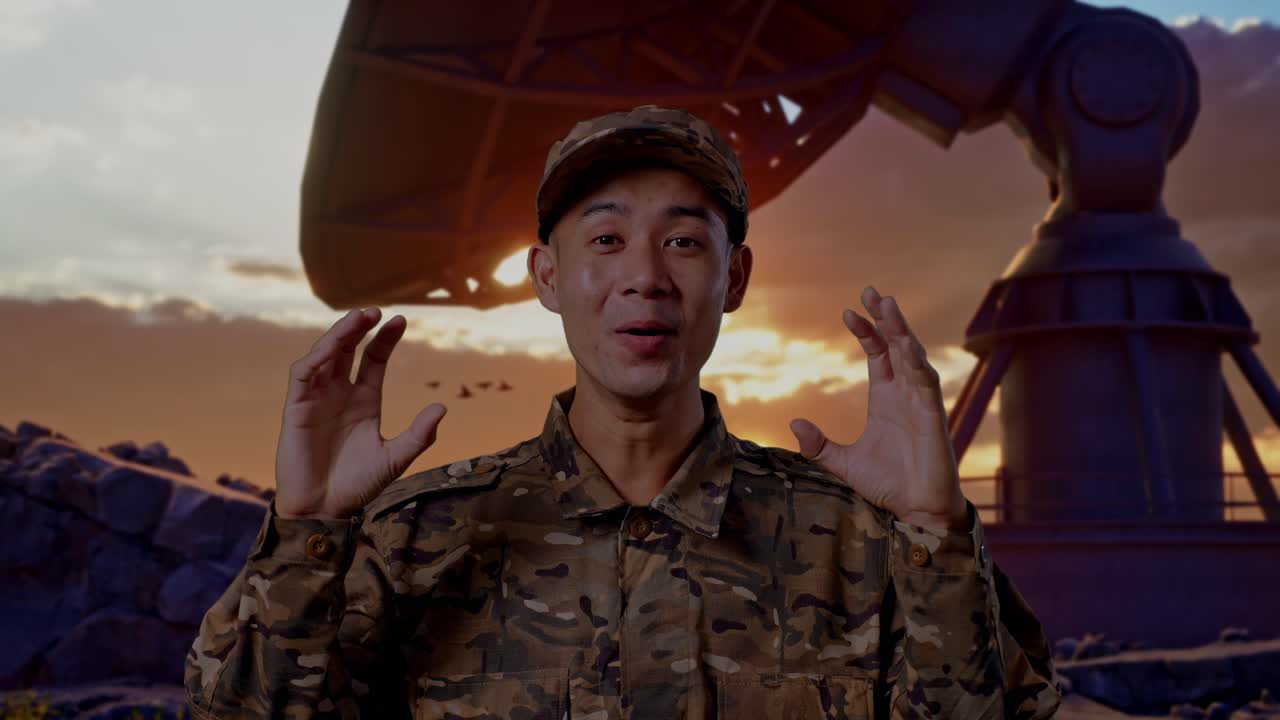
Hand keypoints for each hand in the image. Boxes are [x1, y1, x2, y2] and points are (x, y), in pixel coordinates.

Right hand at [274, 308, 447, 519]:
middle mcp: (340, 394)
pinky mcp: (296, 408)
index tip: (400, 320)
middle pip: (348, 350)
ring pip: (324, 355)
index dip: (384, 340)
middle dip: (360, 328)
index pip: (373, 360)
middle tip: (376, 311)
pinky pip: (303, 374)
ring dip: (338, 335)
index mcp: (364, 401)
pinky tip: (331, 347)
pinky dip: (316, 357)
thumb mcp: (395, 458)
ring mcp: (317, 398)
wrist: (325, 510)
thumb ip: (418, 434)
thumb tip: (443, 407)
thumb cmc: (358, 485)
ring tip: (358, 318)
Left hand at [789, 287, 968, 529]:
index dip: (866, 332)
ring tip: (888, 305)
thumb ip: (818, 445)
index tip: (848, 312)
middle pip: (897, 345)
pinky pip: (926, 382)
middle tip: (871, 291)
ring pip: (913, 356)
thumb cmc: (889, 484)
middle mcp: (906, 394)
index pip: (878, 354)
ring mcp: (921, 403)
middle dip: (886, 318)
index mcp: (887, 397)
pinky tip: (906, 344)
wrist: (917, 512)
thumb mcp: (843, 463)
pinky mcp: (933, 416)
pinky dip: (917, 361)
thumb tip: (794, 424)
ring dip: (902, 330)